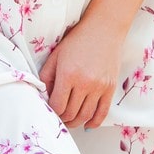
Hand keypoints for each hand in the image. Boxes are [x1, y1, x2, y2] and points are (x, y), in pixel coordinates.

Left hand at [39, 13, 123, 128]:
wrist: (104, 29)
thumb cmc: (77, 40)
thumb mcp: (56, 55)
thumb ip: (46, 77)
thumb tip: (43, 97)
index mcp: (68, 74)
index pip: (57, 106)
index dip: (52, 111)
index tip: (50, 109)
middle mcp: (84, 83)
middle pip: (71, 113)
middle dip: (62, 118)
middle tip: (59, 116)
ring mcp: (99, 87)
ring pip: (85, 116)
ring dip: (76, 122)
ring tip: (70, 120)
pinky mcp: (110, 88)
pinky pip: (102, 113)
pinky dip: (94, 123)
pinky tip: (87, 124)